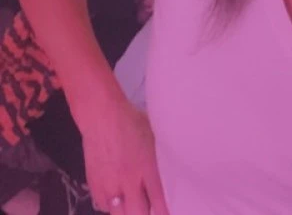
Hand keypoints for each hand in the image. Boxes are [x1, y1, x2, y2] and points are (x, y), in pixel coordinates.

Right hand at [80, 98, 169, 214]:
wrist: (101, 116)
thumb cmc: (131, 119)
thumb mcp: (153, 135)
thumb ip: (159, 156)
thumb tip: (169, 166)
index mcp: (146, 167)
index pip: (158, 200)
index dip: (164, 212)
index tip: (168, 214)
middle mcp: (128, 181)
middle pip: (137, 213)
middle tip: (149, 212)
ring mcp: (109, 185)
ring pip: (118, 214)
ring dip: (127, 212)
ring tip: (133, 207)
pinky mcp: (94, 184)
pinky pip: (103, 206)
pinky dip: (111, 206)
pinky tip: (117, 199)